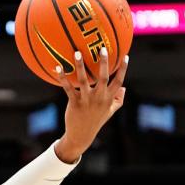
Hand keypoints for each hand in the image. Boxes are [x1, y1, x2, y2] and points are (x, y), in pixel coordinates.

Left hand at [54, 48, 128, 162]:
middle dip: (103, 63)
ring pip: (83, 80)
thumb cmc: (96, 121)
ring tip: (77, 53)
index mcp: (109, 98)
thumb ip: (118, 100)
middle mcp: (99, 98)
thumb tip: (123, 87)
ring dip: (80, 66)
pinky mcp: (74, 103)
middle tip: (102, 48)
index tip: (126, 56)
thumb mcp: (110, 111)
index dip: (123, 69)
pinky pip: (68, 88)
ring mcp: (86, 100)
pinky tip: (58, 67)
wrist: (82, 135)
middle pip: (103, 77)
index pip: (119, 81)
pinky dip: (63, 77)